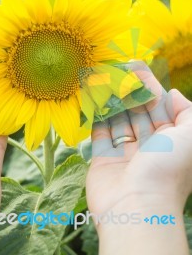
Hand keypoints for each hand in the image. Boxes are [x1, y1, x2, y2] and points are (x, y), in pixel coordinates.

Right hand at [86, 61, 191, 254]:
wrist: (137, 208)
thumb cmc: (167, 169)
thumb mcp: (190, 136)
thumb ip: (187, 112)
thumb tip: (173, 93)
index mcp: (170, 140)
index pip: (159, 106)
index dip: (148, 85)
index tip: (135, 65)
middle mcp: (149, 146)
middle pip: (137, 110)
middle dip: (128, 89)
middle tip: (115, 68)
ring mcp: (125, 153)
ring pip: (118, 119)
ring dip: (111, 99)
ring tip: (101, 77)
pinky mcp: (104, 159)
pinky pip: (100, 132)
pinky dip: (97, 114)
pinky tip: (92, 96)